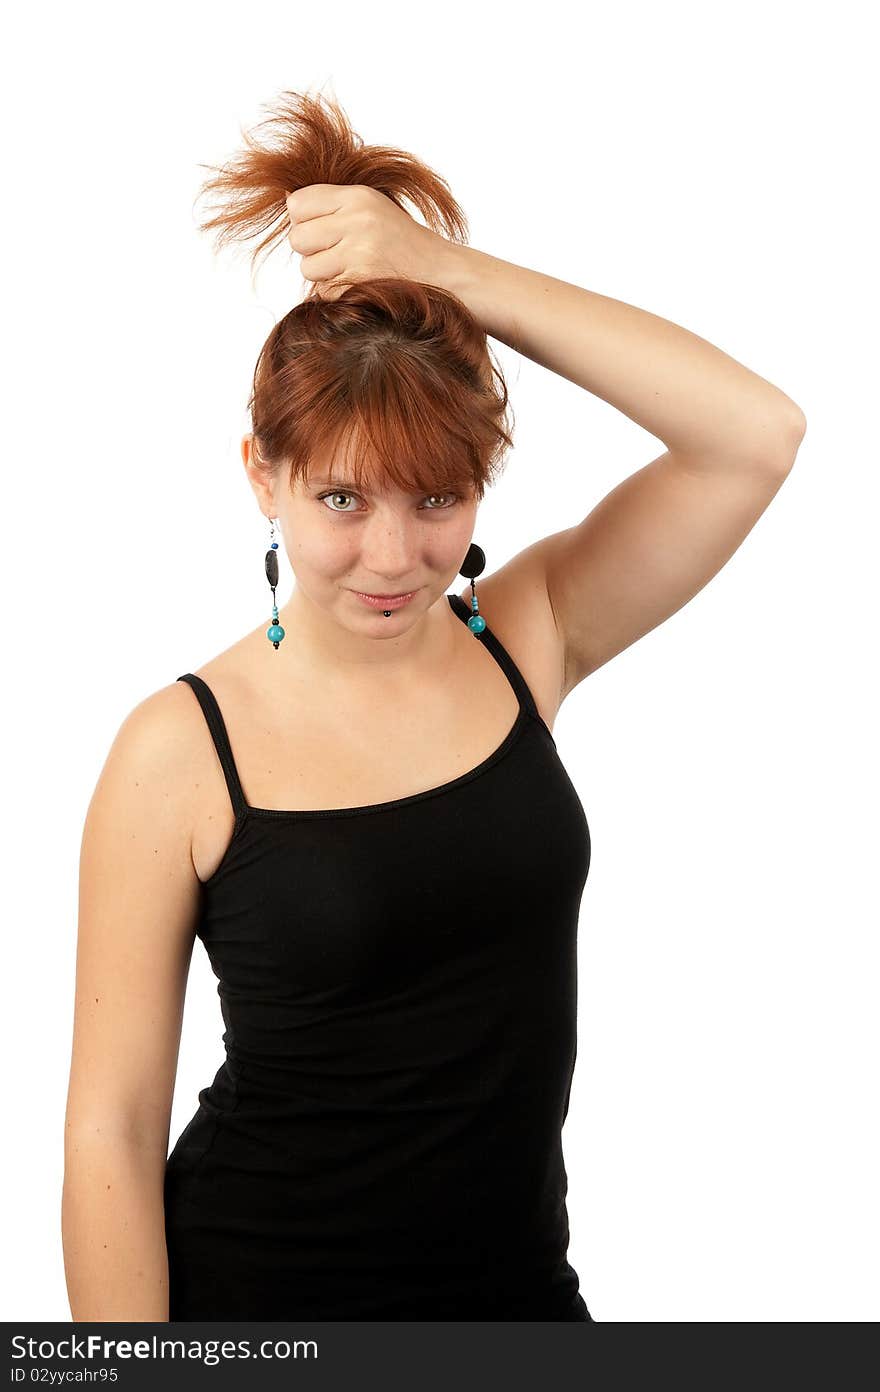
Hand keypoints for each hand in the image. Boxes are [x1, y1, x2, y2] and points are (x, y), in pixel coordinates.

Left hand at [285, 184, 450, 300]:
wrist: (441, 272)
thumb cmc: (402, 242)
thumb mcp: (371, 208)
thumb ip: (332, 205)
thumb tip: (288, 202)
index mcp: (358, 196)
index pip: (298, 203)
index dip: (303, 219)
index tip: (323, 228)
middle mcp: (357, 221)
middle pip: (297, 237)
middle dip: (310, 249)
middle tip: (336, 252)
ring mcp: (359, 253)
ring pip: (307, 267)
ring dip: (323, 274)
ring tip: (350, 268)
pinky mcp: (361, 283)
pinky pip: (324, 291)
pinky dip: (337, 292)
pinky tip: (360, 283)